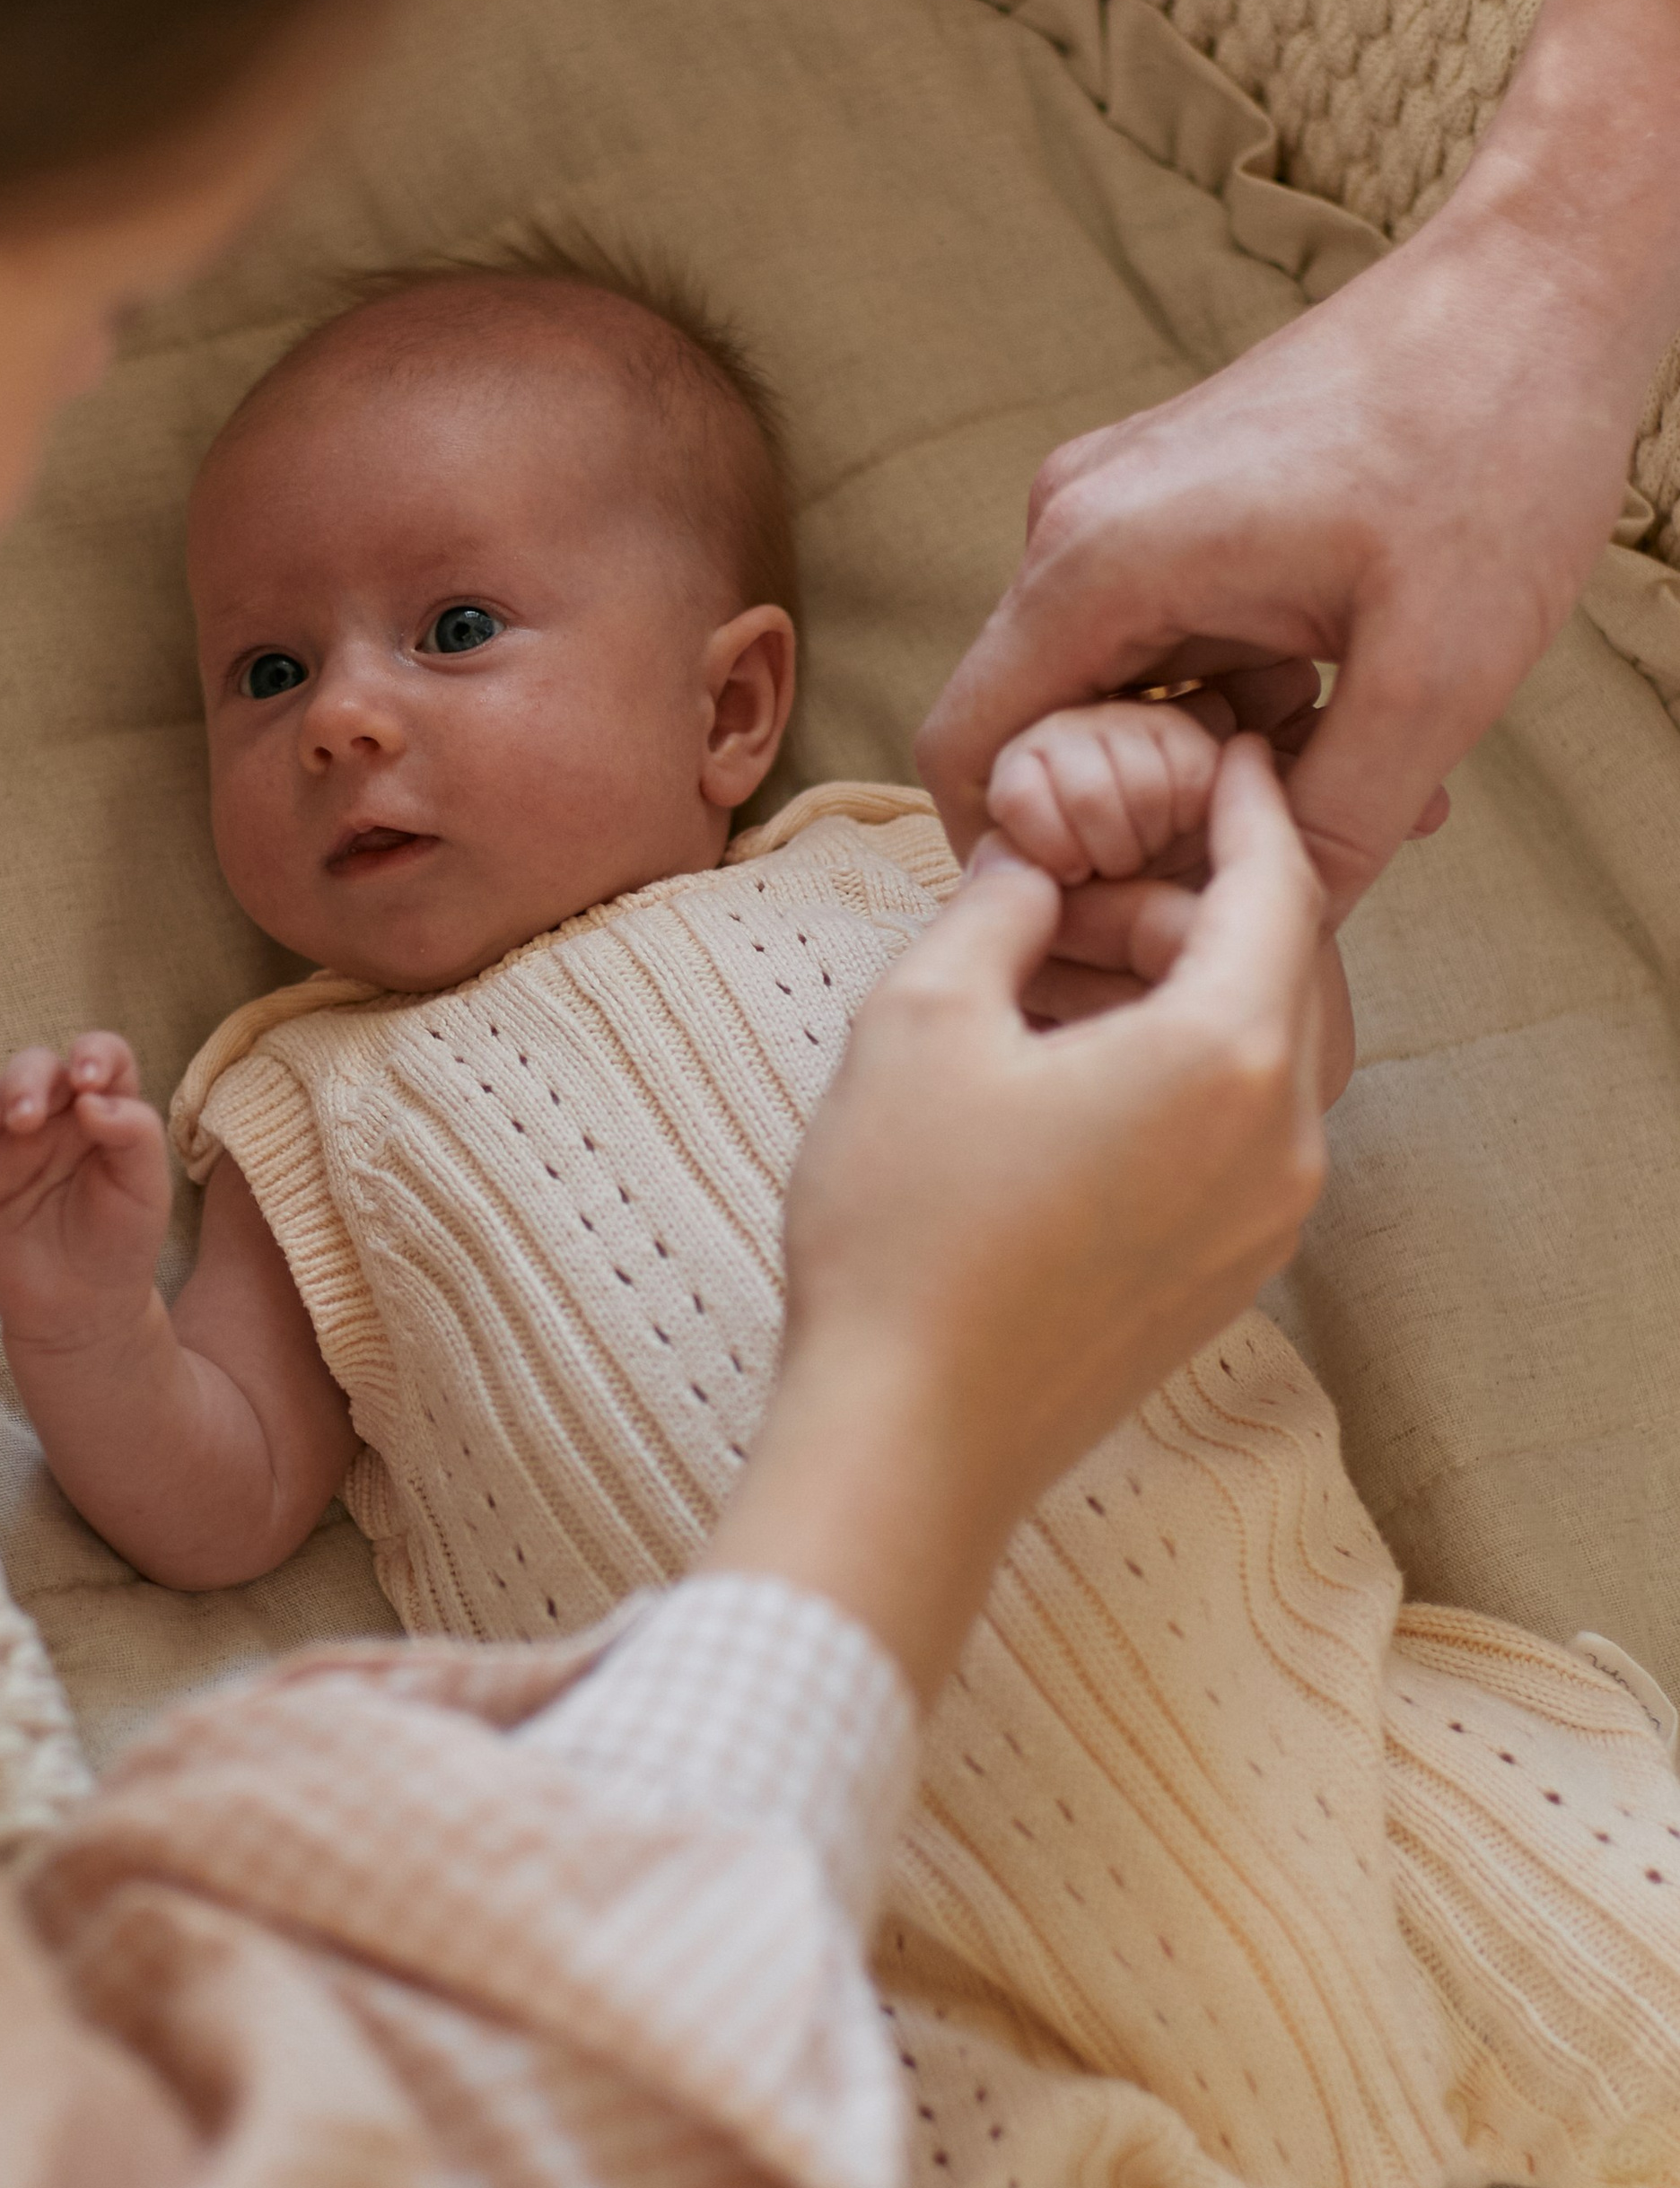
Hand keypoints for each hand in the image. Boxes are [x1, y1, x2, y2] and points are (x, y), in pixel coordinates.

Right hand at [0, 1031, 170, 1353]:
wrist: (83, 1310)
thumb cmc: (121, 1239)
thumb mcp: (145, 1188)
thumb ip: (135, 1135)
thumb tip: (91, 1100)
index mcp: (96, 1110)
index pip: (97, 1055)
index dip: (91, 1053)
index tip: (86, 1081)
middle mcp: (45, 1119)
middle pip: (28, 1067)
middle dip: (24, 1080)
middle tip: (26, 1120)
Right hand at [709, 741, 1330, 1689]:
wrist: (907, 1440)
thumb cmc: (904, 1230)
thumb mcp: (922, 1021)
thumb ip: (998, 909)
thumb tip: (1029, 864)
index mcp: (1227, 1054)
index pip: (1273, 883)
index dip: (1243, 803)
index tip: (1221, 748)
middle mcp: (1283, 1138)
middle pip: (1281, 965)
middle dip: (1192, 898)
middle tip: (1083, 876)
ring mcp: (1267, 1219)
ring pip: (1263, 1052)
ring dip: (1181, 989)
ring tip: (1056, 975)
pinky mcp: (1230, 1276)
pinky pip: (1240, 1131)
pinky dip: (1183, 1072)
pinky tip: (1072, 1071)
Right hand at [919, 0, 1679, 920]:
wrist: (1543, 283)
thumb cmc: (1493, 437)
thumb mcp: (1436, 676)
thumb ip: (1336, 826)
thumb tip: (1276, 930)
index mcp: (1098, 562)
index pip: (966, 753)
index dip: (1026, 861)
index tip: (1131, 909)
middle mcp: (1076, 528)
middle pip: (1045, 735)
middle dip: (1150, 818)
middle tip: (1277, 853)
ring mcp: (1120, 506)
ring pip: (1116, 694)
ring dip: (1209, 761)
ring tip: (1350, 772)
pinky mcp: (1172, 499)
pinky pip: (1165, 640)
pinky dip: (1236, 698)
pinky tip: (1346, 705)